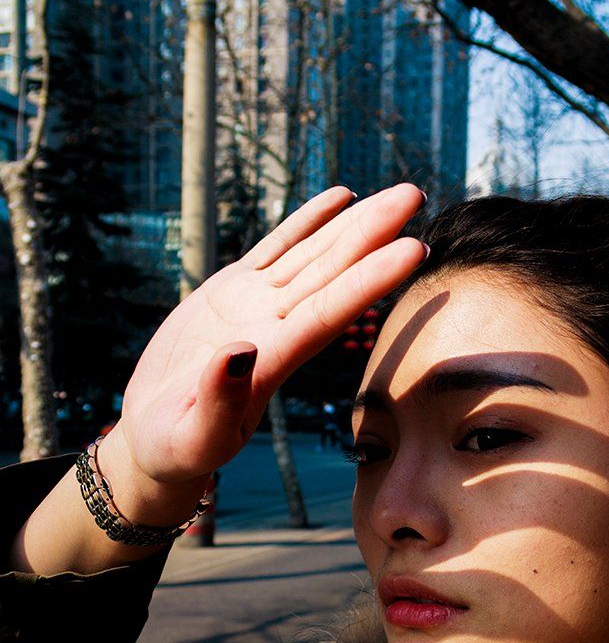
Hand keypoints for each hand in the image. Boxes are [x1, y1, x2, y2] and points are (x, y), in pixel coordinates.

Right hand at [110, 183, 426, 488]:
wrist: (158, 439)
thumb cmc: (176, 448)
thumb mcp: (193, 437)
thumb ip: (218, 401)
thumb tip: (240, 352)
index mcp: (272, 362)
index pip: (329, 313)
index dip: (370, 280)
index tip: (412, 249)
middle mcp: (274, 328)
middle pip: (332, 274)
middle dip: (373, 234)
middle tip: (415, 193)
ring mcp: (256, 306)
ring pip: (313, 255)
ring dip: (353, 224)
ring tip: (398, 194)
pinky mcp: (232, 292)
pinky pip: (276, 248)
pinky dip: (308, 222)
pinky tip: (342, 197)